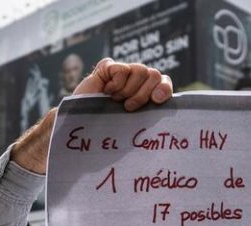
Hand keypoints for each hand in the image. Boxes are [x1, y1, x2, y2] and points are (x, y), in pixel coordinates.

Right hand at [10, 58, 172, 173]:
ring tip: (116, 101)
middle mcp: (138, 82)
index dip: (164, 89)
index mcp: (148, 95)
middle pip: (154, 75)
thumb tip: (170, 132)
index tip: (156, 101)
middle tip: (129, 108)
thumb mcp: (132, 127)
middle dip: (143, 93)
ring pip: (140, 69)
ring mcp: (123, 73)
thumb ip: (149, 120)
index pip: (164, 83)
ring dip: (129, 89)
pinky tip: (107, 92)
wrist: (81, 125)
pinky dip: (116, 81)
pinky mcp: (108, 68)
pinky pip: (120, 67)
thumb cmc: (108, 130)